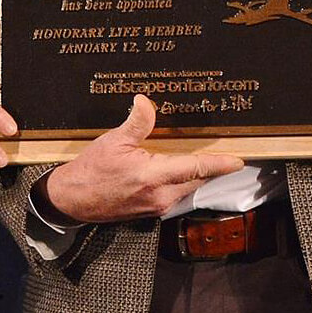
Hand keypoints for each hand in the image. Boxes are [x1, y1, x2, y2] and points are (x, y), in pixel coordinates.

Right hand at [44, 94, 243, 222]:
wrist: (72, 201)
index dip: (219, 164)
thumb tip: (145, 101)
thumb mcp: (112, 141)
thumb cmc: (90, 171)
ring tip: (198, 155)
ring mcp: (157, 206)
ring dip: (195, 172)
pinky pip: (177, 193)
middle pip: (197, 178)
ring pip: (188, 186)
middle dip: (209, 165)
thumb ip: (136, 122)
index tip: (238, 160)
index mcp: (151, 176)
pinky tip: (177, 168)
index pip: (195, 168)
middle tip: (222, 151)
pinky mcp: (153, 211)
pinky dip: (182, 180)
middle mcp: (159, 195)